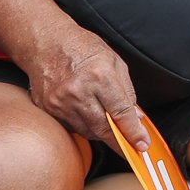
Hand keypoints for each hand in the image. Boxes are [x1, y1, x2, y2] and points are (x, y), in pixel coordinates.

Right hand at [27, 21, 145, 149]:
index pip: (121, 113)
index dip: (134, 132)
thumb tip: (136, 117)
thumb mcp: (115, 63)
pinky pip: (71, 127)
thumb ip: (127, 92)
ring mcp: (59, 102)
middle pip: (103, 129)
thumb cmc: (83, 48)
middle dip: (119, 142)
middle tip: (130, 146)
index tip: (142, 144)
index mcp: (99, 76)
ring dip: (102, 133)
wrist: (47, 43)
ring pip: (87, 131)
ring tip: (109, 125)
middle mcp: (78, 92)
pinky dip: (84, 126)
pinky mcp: (48, 109)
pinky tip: (89, 116)